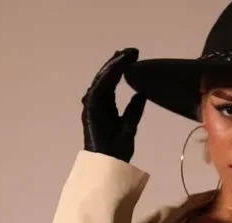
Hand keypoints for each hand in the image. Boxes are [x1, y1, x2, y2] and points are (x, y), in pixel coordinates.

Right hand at [81, 48, 146, 162]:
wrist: (110, 164)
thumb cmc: (118, 149)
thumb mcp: (131, 124)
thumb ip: (134, 109)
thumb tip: (141, 94)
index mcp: (106, 105)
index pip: (113, 81)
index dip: (121, 68)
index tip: (133, 56)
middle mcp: (97, 103)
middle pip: (106, 77)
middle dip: (117, 62)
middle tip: (131, 51)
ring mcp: (92, 105)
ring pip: (101, 79)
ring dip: (112, 66)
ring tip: (124, 55)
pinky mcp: (90, 109)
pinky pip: (98, 89)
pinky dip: (106, 78)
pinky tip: (116, 69)